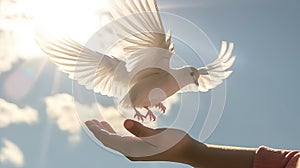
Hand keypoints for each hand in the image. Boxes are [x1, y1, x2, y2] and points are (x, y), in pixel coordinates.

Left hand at [85, 119, 201, 164]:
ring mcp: (136, 151)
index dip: (98, 131)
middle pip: (110, 141)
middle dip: (99, 131)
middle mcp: (132, 152)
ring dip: (106, 132)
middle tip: (90, 121)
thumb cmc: (175, 142)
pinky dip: (116, 133)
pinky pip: (123, 141)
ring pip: (116, 141)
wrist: (187, 150)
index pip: (110, 140)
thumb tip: (124, 123)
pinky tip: (115, 128)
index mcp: (133, 150)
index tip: (89, 122)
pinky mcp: (141, 148)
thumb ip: (141, 130)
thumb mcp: (159, 135)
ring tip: (98, 123)